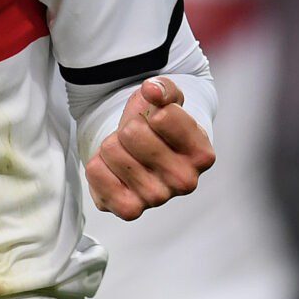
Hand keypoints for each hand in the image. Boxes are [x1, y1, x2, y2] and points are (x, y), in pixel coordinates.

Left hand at [85, 76, 214, 220]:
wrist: (144, 158)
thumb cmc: (159, 129)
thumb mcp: (167, 101)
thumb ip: (163, 89)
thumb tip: (152, 91)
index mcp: (202, 154)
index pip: (163, 116)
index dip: (151, 111)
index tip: (155, 121)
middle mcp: (185, 182)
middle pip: (132, 133)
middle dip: (128, 128)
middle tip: (136, 138)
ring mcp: (158, 198)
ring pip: (111, 149)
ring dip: (112, 146)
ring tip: (127, 154)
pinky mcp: (129, 209)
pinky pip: (95, 172)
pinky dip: (98, 164)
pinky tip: (115, 170)